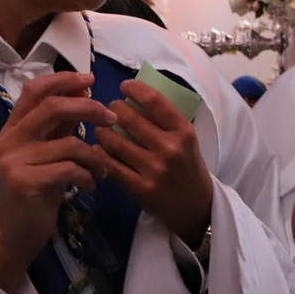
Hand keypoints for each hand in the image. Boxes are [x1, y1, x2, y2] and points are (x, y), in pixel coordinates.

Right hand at [0, 71, 113, 293]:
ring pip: (69, 142)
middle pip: (53, 107)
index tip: (90, 80)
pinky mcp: (25, 182)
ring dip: (95, 155)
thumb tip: (83, 91)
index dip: (63, 79)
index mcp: (13, 129)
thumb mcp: (49, 153)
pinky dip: (87, 175)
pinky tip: (91, 185)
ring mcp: (13, 161)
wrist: (16, 235)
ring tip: (102, 169)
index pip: (34, 90)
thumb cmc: (38, 192)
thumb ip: (61, 125)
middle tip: (112, 119)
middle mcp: (8, 140)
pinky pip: (69, 168)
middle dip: (89, 109)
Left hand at [97, 79, 213, 246]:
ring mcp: (153, 169)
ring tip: (102, 129)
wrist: (195, 207)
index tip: (124, 86)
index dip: (135, 89)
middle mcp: (169, 148)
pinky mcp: (139, 188)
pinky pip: (111, 165)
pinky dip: (100, 154)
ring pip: (115, 141)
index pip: (155, 101)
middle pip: (129, 118)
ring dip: (102, 131)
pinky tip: (98, 150)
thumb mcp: (186, 139)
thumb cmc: (188, 166)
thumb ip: (165, 120)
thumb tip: (135, 95)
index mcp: (184, 131)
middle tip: (108, 110)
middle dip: (113, 109)